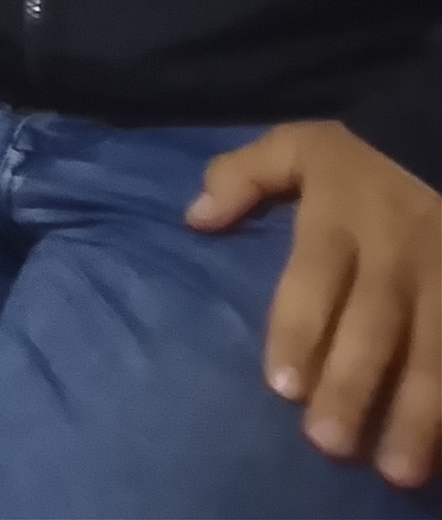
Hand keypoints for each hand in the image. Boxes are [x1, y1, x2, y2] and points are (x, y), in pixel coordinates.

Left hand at [191, 119, 441, 486]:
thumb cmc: (369, 146)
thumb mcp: (301, 143)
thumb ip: (244, 176)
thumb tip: (193, 218)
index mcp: (341, 220)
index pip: (313, 283)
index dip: (299, 333)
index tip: (283, 388)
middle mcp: (394, 256)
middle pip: (373, 329)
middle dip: (353, 388)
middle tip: (330, 444)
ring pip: (435, 352)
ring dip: (420, 414)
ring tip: (400, 468)